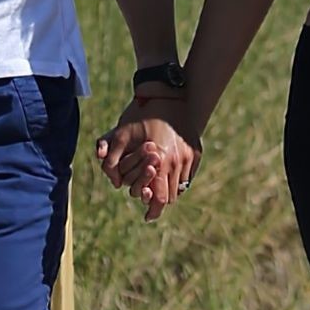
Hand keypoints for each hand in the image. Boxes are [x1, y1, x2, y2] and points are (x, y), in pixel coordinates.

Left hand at [96, 97, 201, 222]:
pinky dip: (178, 177)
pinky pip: (189, 173)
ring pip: (181, 186)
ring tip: (157, 183)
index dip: (153, 212)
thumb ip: (112, 161)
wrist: (166, 94)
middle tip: (149, 196)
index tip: (147, 216)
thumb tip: (115, 183)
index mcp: (161, 161)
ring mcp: (189, 156)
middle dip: (159, 200)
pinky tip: (168, 170)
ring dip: (169, 188)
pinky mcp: (196, 150)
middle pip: (171, 196)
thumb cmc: (140, 114)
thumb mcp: (120, 135)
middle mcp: (178, 162)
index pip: (159, 199)